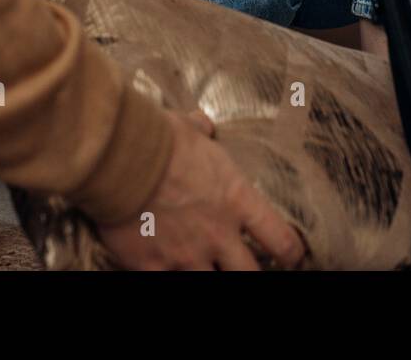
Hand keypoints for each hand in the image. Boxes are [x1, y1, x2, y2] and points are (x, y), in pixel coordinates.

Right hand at [95, 110, 305, 270]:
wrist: (118, 158)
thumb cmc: (158, 138)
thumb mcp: (191, 129)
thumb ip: (203, 132)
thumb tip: (203, 124)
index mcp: (235, 199)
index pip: (280, 238)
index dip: (290, 252)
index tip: (291, 257)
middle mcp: (217, 234)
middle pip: (250, 275)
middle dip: (249, 273)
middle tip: (245, 267)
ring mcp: (185, 255)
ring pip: (210, 285)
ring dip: (208, 275)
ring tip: (203, 267)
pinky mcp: (150, 266)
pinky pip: (166, 284)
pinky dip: (167, 275)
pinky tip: (165, 268)